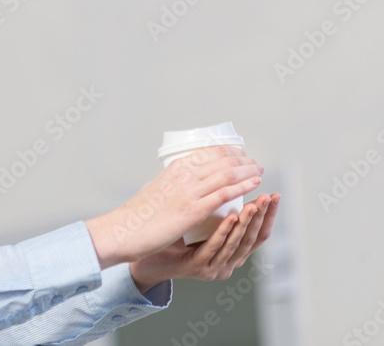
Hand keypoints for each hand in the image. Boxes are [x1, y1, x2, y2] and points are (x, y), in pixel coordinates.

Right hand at [85, 146, 262, 268]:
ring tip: (259, 172)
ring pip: (227, 174)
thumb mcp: (157, 189)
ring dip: (247, 171)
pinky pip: (224, 194)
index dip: (231, 152)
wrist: (123, 231)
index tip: (242, 155)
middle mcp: (184, 174)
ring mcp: (189, 191)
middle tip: (255, 163)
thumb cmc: (138, 216)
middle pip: (223, 160)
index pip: (211, 152)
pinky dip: (243, 187)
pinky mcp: (192, 210)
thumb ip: (174, 184)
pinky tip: (254, 185)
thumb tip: (184, 183)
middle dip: (243, 160)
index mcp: (176, 167)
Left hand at [128, 193, 279, 293]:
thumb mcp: (199, 215)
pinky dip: (224, 231)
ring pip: (235, 242)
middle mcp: (225, 261)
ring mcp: (211, 265)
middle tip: (270, 196)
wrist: (140, 249)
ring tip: (256, 202)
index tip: (275, 195)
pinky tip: (231, 216)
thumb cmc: (170, 231)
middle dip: (263, 215)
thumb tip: (231, 172)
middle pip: (250, 239)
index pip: (256, 232)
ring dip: (247, 220)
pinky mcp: (195, 266)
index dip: (268, 215)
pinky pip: (212, 247)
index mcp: (229, 250)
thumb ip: (215, 203)